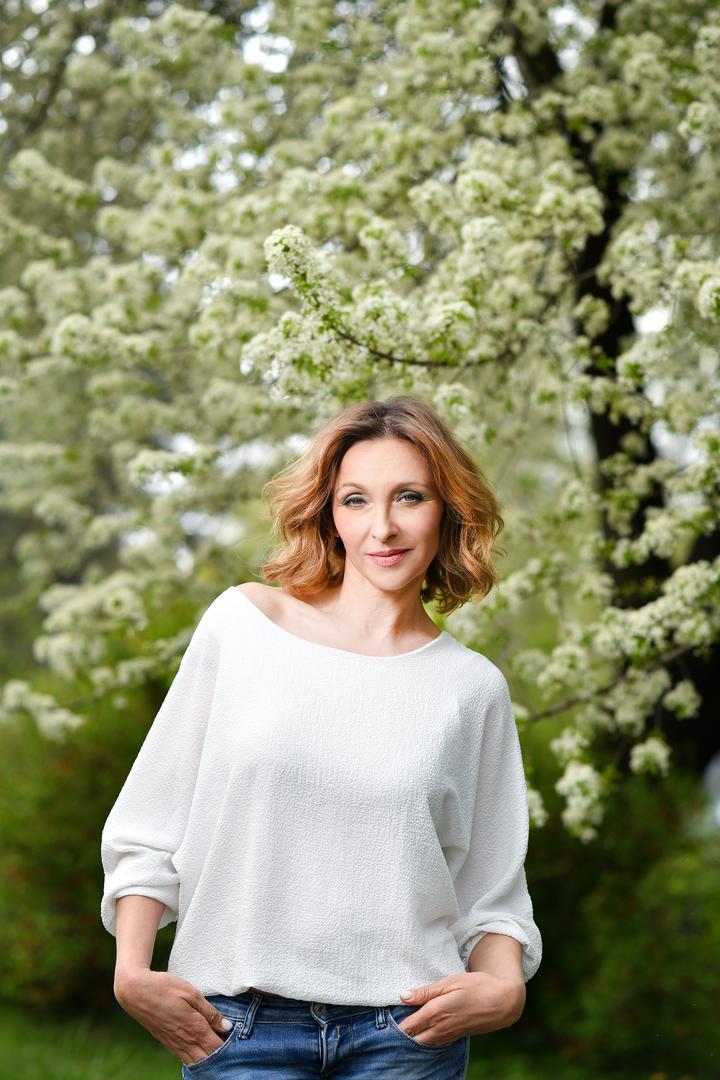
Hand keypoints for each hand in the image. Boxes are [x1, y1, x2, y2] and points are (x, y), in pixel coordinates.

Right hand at [114, 967, 232, 1064]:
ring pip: (195, 1061)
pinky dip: (194, 1057)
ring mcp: (174, 1044)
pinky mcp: (166, 1042)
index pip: (217, 1048)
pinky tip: (200, 1051)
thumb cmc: (165, 987)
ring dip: (207, 1059)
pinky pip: (184, 1057)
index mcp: (194, 1028)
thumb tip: (227, 1026)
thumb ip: (210, 1012)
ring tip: (218, 1051)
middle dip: (220, 1058)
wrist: (135, 991)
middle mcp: (185, 1040)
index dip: (229, 1048)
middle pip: (207, 1059)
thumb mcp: (192, 993)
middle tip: (232, 1051)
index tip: (239, 1043)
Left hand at [395, 972, 525, 1044]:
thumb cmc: (476, 986)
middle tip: (392, 1024)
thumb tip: (402, 996)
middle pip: (414, 1039)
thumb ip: (426, 991)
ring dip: (414, 1038)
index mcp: (437, 1012)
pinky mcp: (456, 1036)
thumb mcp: (450, 982)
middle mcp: (441, 1027)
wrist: (502, 1001)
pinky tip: (423, 1031)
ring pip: (424, 1043)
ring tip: (404, 1027)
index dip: (396, 1024)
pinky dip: (426, 1039)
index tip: (386, 1017)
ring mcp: (449, 1034)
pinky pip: (436, 1043)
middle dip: (403, 1034)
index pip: (409, 1025)